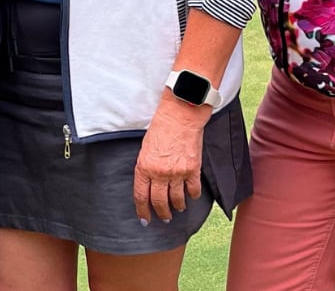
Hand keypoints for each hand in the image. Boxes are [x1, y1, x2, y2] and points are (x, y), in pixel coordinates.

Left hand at [133, 94, 208, 224]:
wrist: (180, 115)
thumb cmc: (161, 128)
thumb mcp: (145, 149)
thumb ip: (146, 168)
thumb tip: (149, 184)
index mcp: (144, 167)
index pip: (141, 196)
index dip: (143, 211)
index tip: (145, 220)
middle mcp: (159, 173)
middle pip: (159, 202)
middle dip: (162, 213)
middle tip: (165, 218)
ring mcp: (177, 172)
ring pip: (177, 199)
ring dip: (178, 206)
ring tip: (179, 208)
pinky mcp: (193, 169)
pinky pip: (193, 190)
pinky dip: (193, 195)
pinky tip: (191, 196)